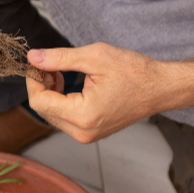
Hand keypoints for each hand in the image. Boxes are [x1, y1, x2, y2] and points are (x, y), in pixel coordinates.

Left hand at [24, 43, 171, 143]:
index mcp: (82, 116)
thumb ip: (59, 58)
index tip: (37, 61)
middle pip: (43, 110)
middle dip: (40, 85)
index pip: (39, 101)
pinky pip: (64, 117)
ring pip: (52, 114)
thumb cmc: (135, 73)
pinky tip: (66, 82)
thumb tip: (33, 57)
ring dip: (50, 92)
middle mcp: (82, 132)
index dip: (33, 79)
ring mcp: (86, 135)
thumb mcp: (94, 57)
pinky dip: (60, 99)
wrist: (160, 88)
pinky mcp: (90, 132)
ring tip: (60, 71)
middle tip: (48, 63)